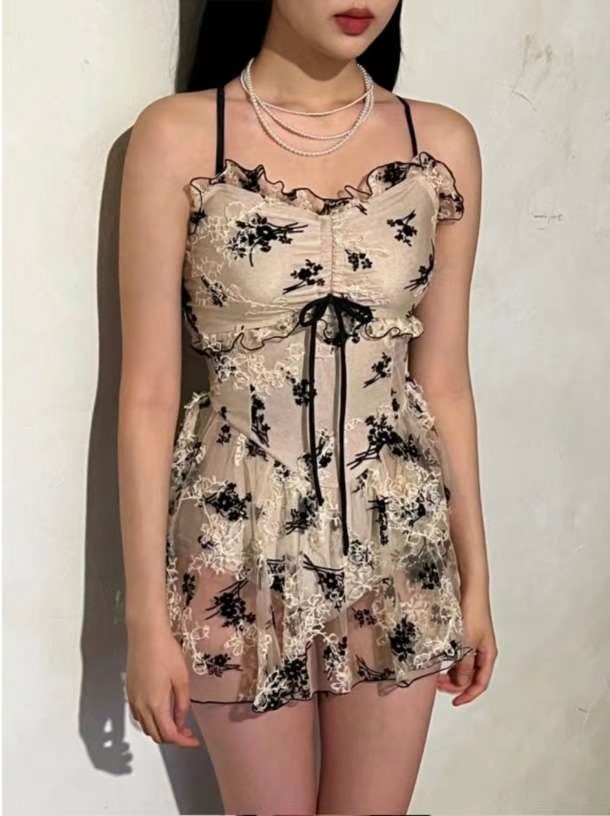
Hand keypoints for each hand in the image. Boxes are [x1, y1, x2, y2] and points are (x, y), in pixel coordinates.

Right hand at [126, 624, 200, 746]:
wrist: (146, 635)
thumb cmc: (165, 652)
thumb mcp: (181, 679)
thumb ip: (182, 704)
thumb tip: (182, 721)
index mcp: (156, 704)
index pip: (169, 734)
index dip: (183, 741)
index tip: (194, 741)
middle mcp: (141, 706)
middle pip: (155, 735)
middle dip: (173, 738)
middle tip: (188, 732)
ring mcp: (133, 699)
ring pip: (146, 726)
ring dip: (161, 730)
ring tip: (177, 722)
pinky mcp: (130, 691)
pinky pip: (139, 715)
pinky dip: (151, 721)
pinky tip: (162, 711)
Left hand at [436, 588, 497, 705]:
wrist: (470, 588)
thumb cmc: (471, 613)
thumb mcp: (466, 643)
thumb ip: (464, 665)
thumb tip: (460, 684)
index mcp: (488, 655)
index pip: (480, 684)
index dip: (467, 695)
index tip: (453, 702)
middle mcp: (482, 651)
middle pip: (471, 677)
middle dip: (455, 685)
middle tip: (437, 685)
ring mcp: (473, 643)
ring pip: (463, 666)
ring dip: (451, 673)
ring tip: (435, 674)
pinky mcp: (465, 634)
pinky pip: (458, 655)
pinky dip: (449, 661)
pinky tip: (439, 660)